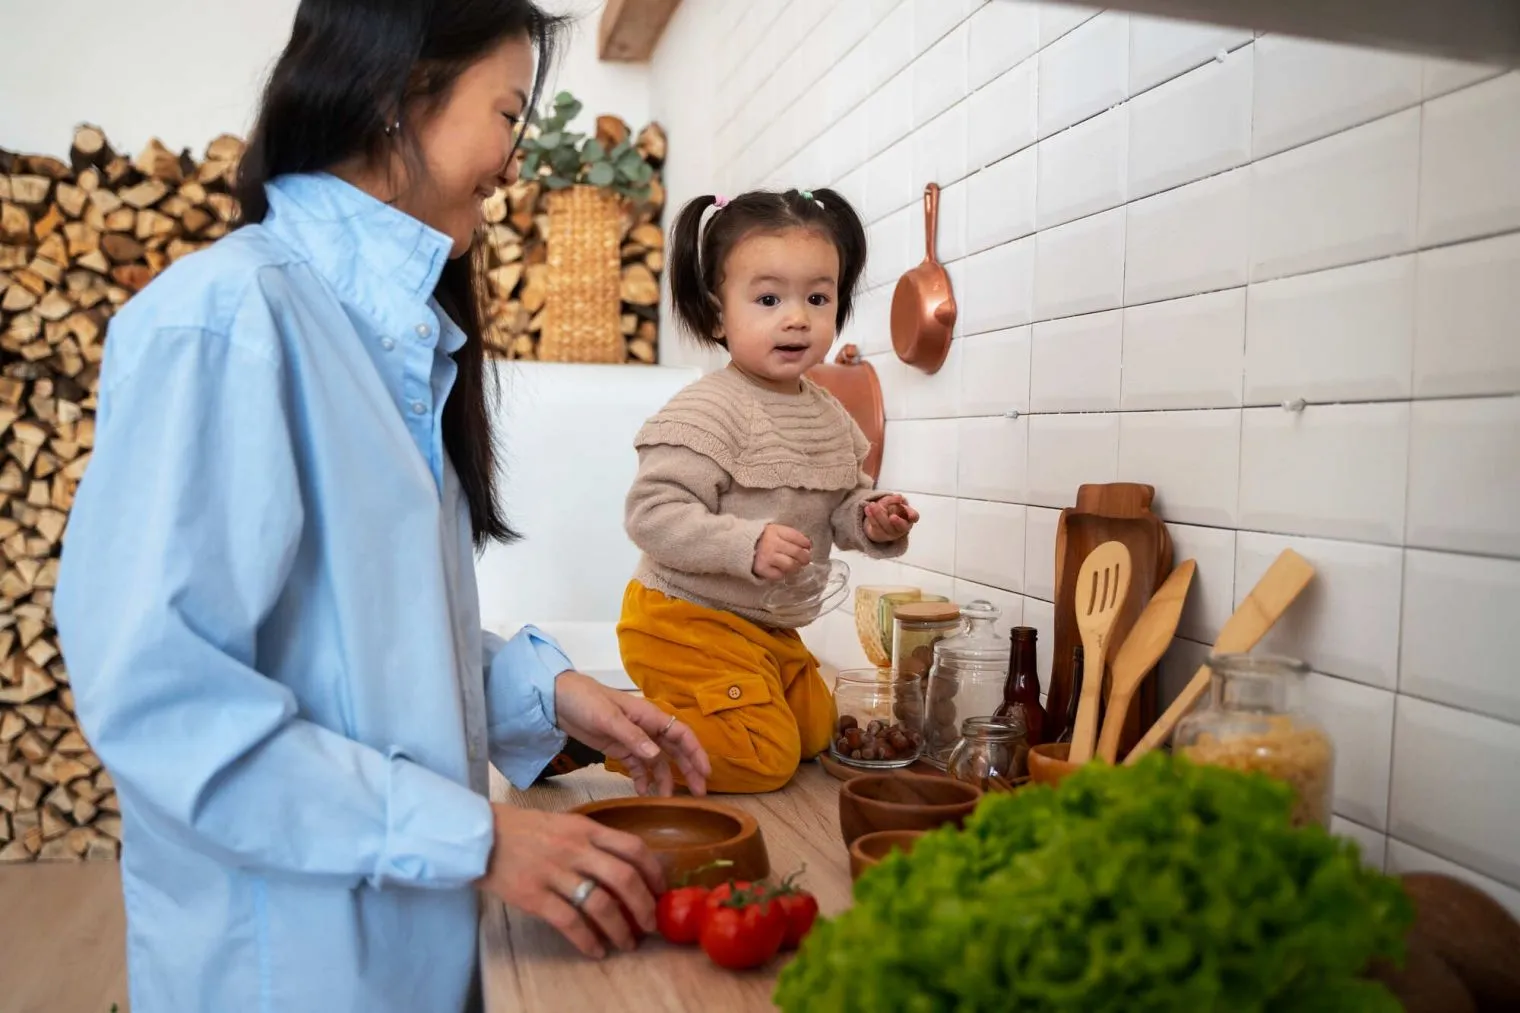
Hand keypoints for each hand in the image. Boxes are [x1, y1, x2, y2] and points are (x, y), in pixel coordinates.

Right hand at [477, 804, 662, 958]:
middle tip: (650, 925)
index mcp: (586, 829)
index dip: (654, 872)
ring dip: (620, 929)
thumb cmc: (526, 830)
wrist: (480, 836)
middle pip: (624, 878)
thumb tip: (626, 867)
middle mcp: (575, 849)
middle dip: (644, 906)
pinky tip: (596, 950)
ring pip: (600, 904)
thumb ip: (593, 841)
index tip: (661, 891)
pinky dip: (587, 940)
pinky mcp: (534, 896)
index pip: (633, 847)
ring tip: (627, 943)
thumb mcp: (565, 824)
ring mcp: (554, 872)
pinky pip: (569, 922)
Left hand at [553, 671, 711, 796]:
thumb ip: (632, 736)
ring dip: (665, 779)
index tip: (705, 773)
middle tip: (698, 793)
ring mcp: (634, 739)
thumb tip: (656, 755)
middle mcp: (647, 728)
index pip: (681, 734)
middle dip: (688, 770)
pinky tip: (644, 793)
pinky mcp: (620, 749)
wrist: (559, 699)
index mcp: (649, 716)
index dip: (696, 752)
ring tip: (669, 799)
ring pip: (658, 761)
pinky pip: (638, 767)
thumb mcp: (608, 718)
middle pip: (675, 750)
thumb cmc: (586, 700)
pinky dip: (643, 779)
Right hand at [753, 524, 811, 580]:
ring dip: (795, 567)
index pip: (796, 537)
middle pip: (797, 552)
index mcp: (775, 530)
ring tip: (794, 567)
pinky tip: (779, 570)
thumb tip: (806, 547)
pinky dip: (781, 574)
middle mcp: (771, 543)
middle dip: (804, 557)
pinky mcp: (761, 569)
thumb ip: (787, 536)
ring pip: (790, 565)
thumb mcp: (772, 531)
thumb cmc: (759, 539)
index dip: (805, 543)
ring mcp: (766, 556)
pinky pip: (779, 575)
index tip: (807, 547)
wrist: (737, 546)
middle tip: (805, 560)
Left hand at [864, 495, 917, 542]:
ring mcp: (891, 534)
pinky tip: (867, 509)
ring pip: (886, 527)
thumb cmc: (890, 509)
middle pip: (901, 527)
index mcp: (908, 518)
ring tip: (872, 505)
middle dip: (898, 522)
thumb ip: (894, 499)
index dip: (913, 516)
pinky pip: (875, 527)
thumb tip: (899, 497)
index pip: (914, 517)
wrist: (877, 520)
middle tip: (892, 517)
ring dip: (879, 515)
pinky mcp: (879, 535)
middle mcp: (901, 528)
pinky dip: (871, 517)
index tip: (911, 515)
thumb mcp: (891, 502)